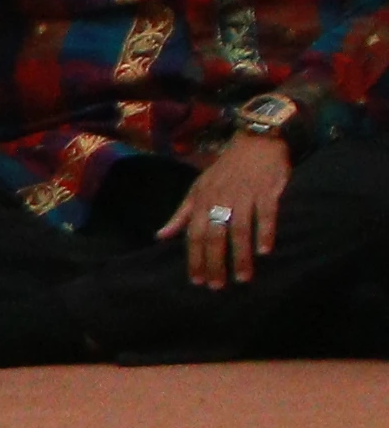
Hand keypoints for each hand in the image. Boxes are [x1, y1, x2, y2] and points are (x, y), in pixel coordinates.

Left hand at [168, 130, 295, 285]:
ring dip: (240, 255)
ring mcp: (244, 195)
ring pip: (239, 229)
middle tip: (217, 286)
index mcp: (201, 201)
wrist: (255, 141)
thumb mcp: (198, 189)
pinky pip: (266, 214)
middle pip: (214, 236)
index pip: (194, 235)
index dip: (194, 258)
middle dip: (214, 263)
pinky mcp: (267, 190)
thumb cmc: (225, 169)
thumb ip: (181, 214)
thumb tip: (160, 236)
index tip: (197, 280)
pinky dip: (265, 232)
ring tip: (242, 277)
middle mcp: (220, 200)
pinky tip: (265, 251)